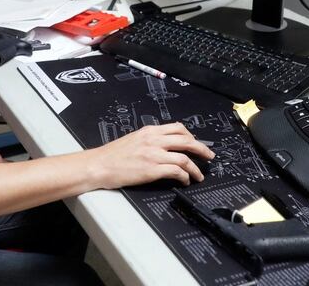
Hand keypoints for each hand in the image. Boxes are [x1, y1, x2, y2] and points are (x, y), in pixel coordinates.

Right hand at [89, 123, 214, 188]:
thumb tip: (164, 146)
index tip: (196, 143)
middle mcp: (153, 140)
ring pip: (184, 157)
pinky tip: (185, 181)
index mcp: (149, 131)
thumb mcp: (133, 139)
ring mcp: (154, 155)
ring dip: (195, 168)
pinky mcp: (152, 169)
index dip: (191, 136)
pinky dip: (185, 176)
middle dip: (201, 149)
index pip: (177, 128)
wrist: (99, 165)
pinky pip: (176, 171)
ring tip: (199, 175)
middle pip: (186, 140)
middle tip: (209, 156)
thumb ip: (150, 140)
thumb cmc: (112, 155)